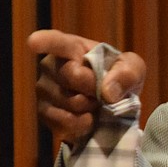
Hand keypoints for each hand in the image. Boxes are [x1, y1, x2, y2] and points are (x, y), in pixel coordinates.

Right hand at [27, 29, 146, 144]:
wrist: (111, 108)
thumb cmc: (119, 79)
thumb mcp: (134, 70)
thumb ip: (127, 73)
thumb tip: (106, 92)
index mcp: (72, 47)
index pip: (56, 41)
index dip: (44, 41)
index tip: (34, 42)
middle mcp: (51, 65)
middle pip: (73, 76)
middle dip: (95, 88)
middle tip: (102, 91)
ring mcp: (44, 89)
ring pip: (70, 102)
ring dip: (90, 108)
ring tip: (94, 103)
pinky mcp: (44, 113)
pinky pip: (64, 122)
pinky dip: (82, 124)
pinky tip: (88, 118)